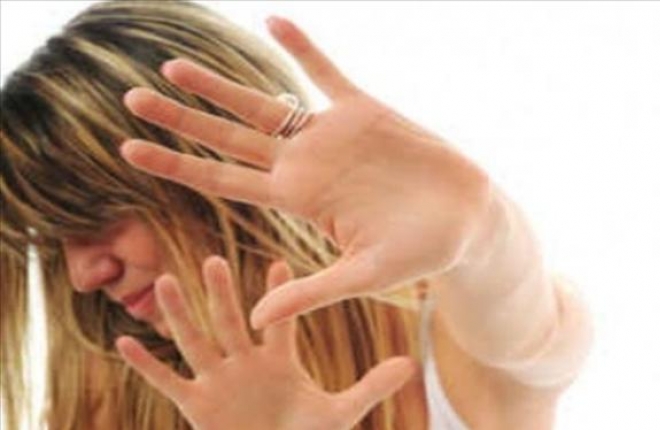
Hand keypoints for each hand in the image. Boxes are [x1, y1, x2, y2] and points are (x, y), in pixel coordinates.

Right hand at [115, 256, 416, 429]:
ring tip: (163, 282)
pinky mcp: (196, 406)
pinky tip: (122, 342)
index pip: (280, 320)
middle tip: (213, 258)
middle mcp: (245, 363)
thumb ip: (371, 386)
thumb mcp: (339, 413)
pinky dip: (146, 364)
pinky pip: (167, 381)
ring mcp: (218, 382)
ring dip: (179, 315)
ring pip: (196, 341)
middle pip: (232, 321)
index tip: (280, 261)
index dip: (281, 293)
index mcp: (278, 360)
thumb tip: (409, 362)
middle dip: (222, 293)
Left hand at [120, 17, 492, 329]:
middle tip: (131, 98)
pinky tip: (274, 21)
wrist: (465, 220)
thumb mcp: (362, 276)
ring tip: (174, 64)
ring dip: (220, 83)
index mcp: (297, 199)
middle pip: (228, 138)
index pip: (222, 181)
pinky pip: (325, 72)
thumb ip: (310, 292)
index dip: (175, 165)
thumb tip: (256, 321)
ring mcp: (330, 135)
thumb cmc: (418, 254)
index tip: (128, 151)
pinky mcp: (364, 111)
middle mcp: (304, 164)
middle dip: (180, 118)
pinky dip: (302, 47)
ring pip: (264, 102)